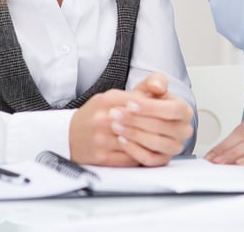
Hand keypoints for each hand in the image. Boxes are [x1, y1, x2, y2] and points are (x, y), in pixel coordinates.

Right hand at [69, 73, 194, 166]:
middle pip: (140, 123)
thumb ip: (143, 88)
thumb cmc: (97, 115)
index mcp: (109, 99)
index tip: (169, 112)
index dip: (157, 109)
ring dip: (153, 141)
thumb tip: (162, 86)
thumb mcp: (116, 95)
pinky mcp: (101, 157)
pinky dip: (143, 154)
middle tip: (174, 127)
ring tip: (166, 139)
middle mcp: (103, 118)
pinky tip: (151, 150)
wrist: (68, 135)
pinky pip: (130, 157)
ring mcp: (101, 139)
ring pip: (137, 141)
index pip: (140, 103)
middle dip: (160, 126)